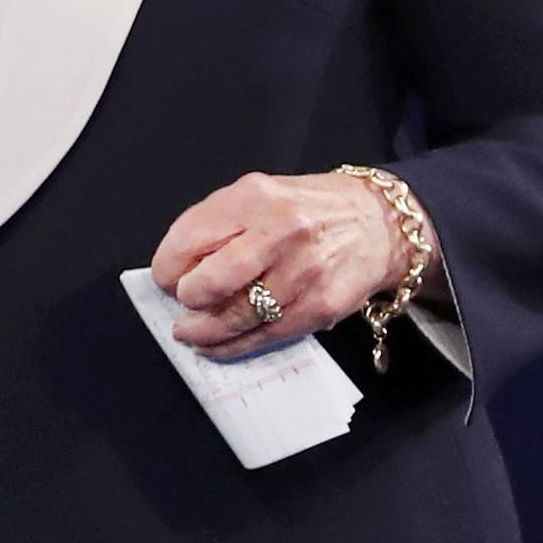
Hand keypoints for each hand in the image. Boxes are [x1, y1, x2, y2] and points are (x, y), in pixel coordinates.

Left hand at [151, 168, 446, 360]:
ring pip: (237, 316)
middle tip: (184, 302)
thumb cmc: (303, 211)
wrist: (377, 223)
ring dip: (204, 332)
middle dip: (188, 298)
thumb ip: (216, 225)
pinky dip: (233, 346)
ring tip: (190, 333)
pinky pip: (265, 335)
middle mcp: (281, 231)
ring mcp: (304, 272)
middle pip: (213, 280)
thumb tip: (175, 270)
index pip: (191, 238)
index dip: (168, 266)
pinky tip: (217, 346)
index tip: (165, 278)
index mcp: (255, 197)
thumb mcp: (257, 196)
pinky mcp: (320, 306)